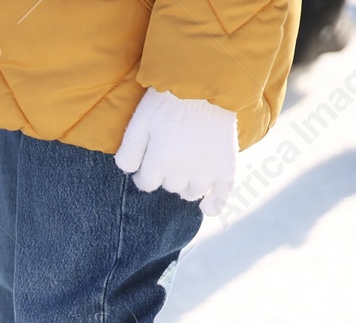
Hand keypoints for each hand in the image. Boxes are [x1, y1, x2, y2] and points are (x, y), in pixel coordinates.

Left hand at [114, 89, 239, 216]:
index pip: (146, 183)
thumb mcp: (140, 121)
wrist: (207, 81)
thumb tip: (128, 173)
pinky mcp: (226, 167)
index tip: (145, 166)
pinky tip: (206, 207)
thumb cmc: (168, 100)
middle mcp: (182, 172)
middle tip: (170, 154)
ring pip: (190, 193)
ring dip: (185, 184)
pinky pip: (219, 197)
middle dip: (165, 174)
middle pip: (168, 186)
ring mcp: (206, 171)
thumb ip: (129, 151)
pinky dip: (212, 205)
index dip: (144, 175)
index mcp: (160, 162)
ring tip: (186, 168)